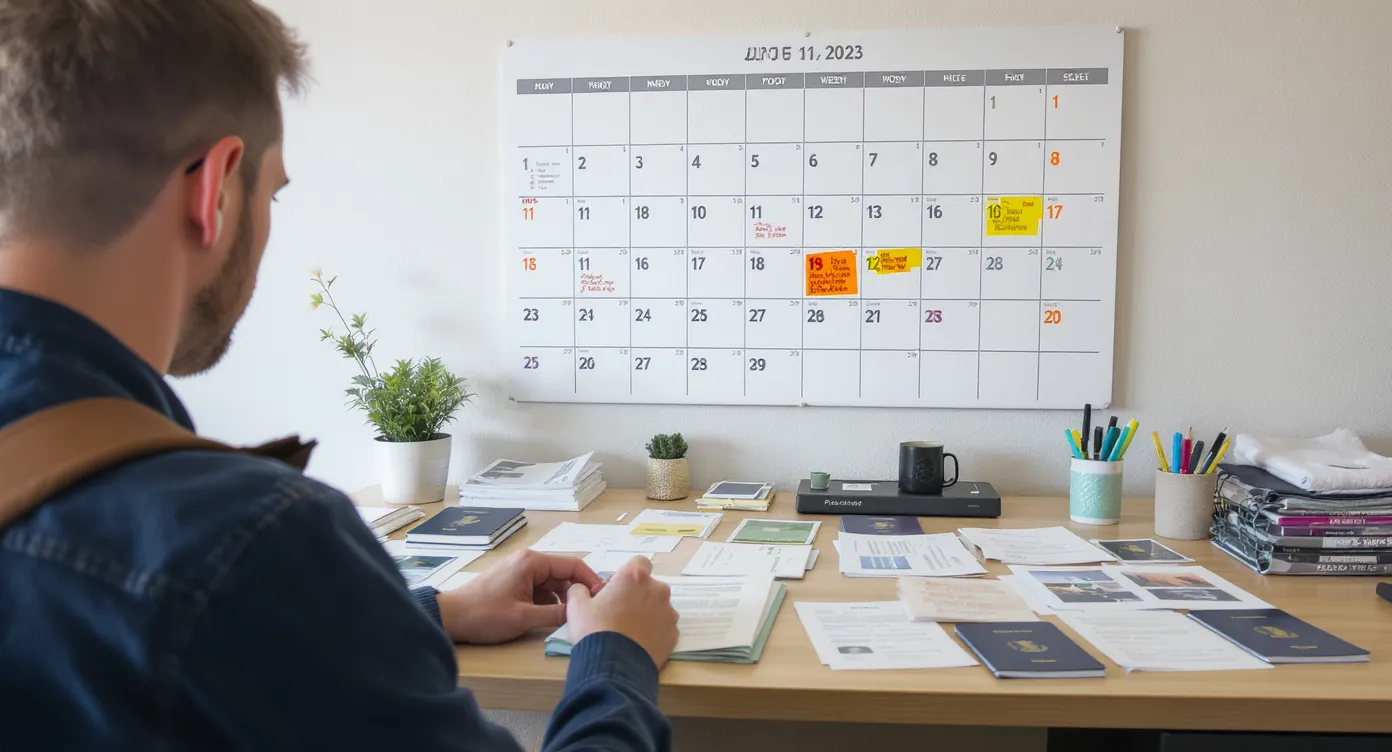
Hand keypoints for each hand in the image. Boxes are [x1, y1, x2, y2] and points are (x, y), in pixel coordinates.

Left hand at [437, 549, 602, 644]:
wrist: (451, 618)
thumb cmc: (484, 615)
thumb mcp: (524, 618)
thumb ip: (555, 615)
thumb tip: (581, 614)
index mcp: (532, 562)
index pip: (573, 566)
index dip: (591, 582)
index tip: (602, 598)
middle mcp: (528, 562)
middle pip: (564, 575)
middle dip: (577, 594)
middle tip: (589, 613)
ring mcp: (521, 572)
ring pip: (553, 584)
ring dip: (562, 600)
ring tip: (571, 619)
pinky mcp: (515, 583)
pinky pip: (540, 590)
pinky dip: (548, 603)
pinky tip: (551, 619)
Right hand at [565, 556, 678, 668]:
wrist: (613, 667)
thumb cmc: (595, 630)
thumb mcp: (576, 607)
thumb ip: (579, 590)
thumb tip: (581, 588)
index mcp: (635, 577)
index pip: (639, 562)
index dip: (627, 575)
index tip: (616, 590)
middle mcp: (657, 590)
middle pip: (649, 586)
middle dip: (637, 595)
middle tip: (619, 613)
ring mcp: (669, 612)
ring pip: (658, 607)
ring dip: (647, 613)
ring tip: (629, 632)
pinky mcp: (674, 634)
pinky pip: (664, 627)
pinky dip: (654, 632)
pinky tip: (639, 644)